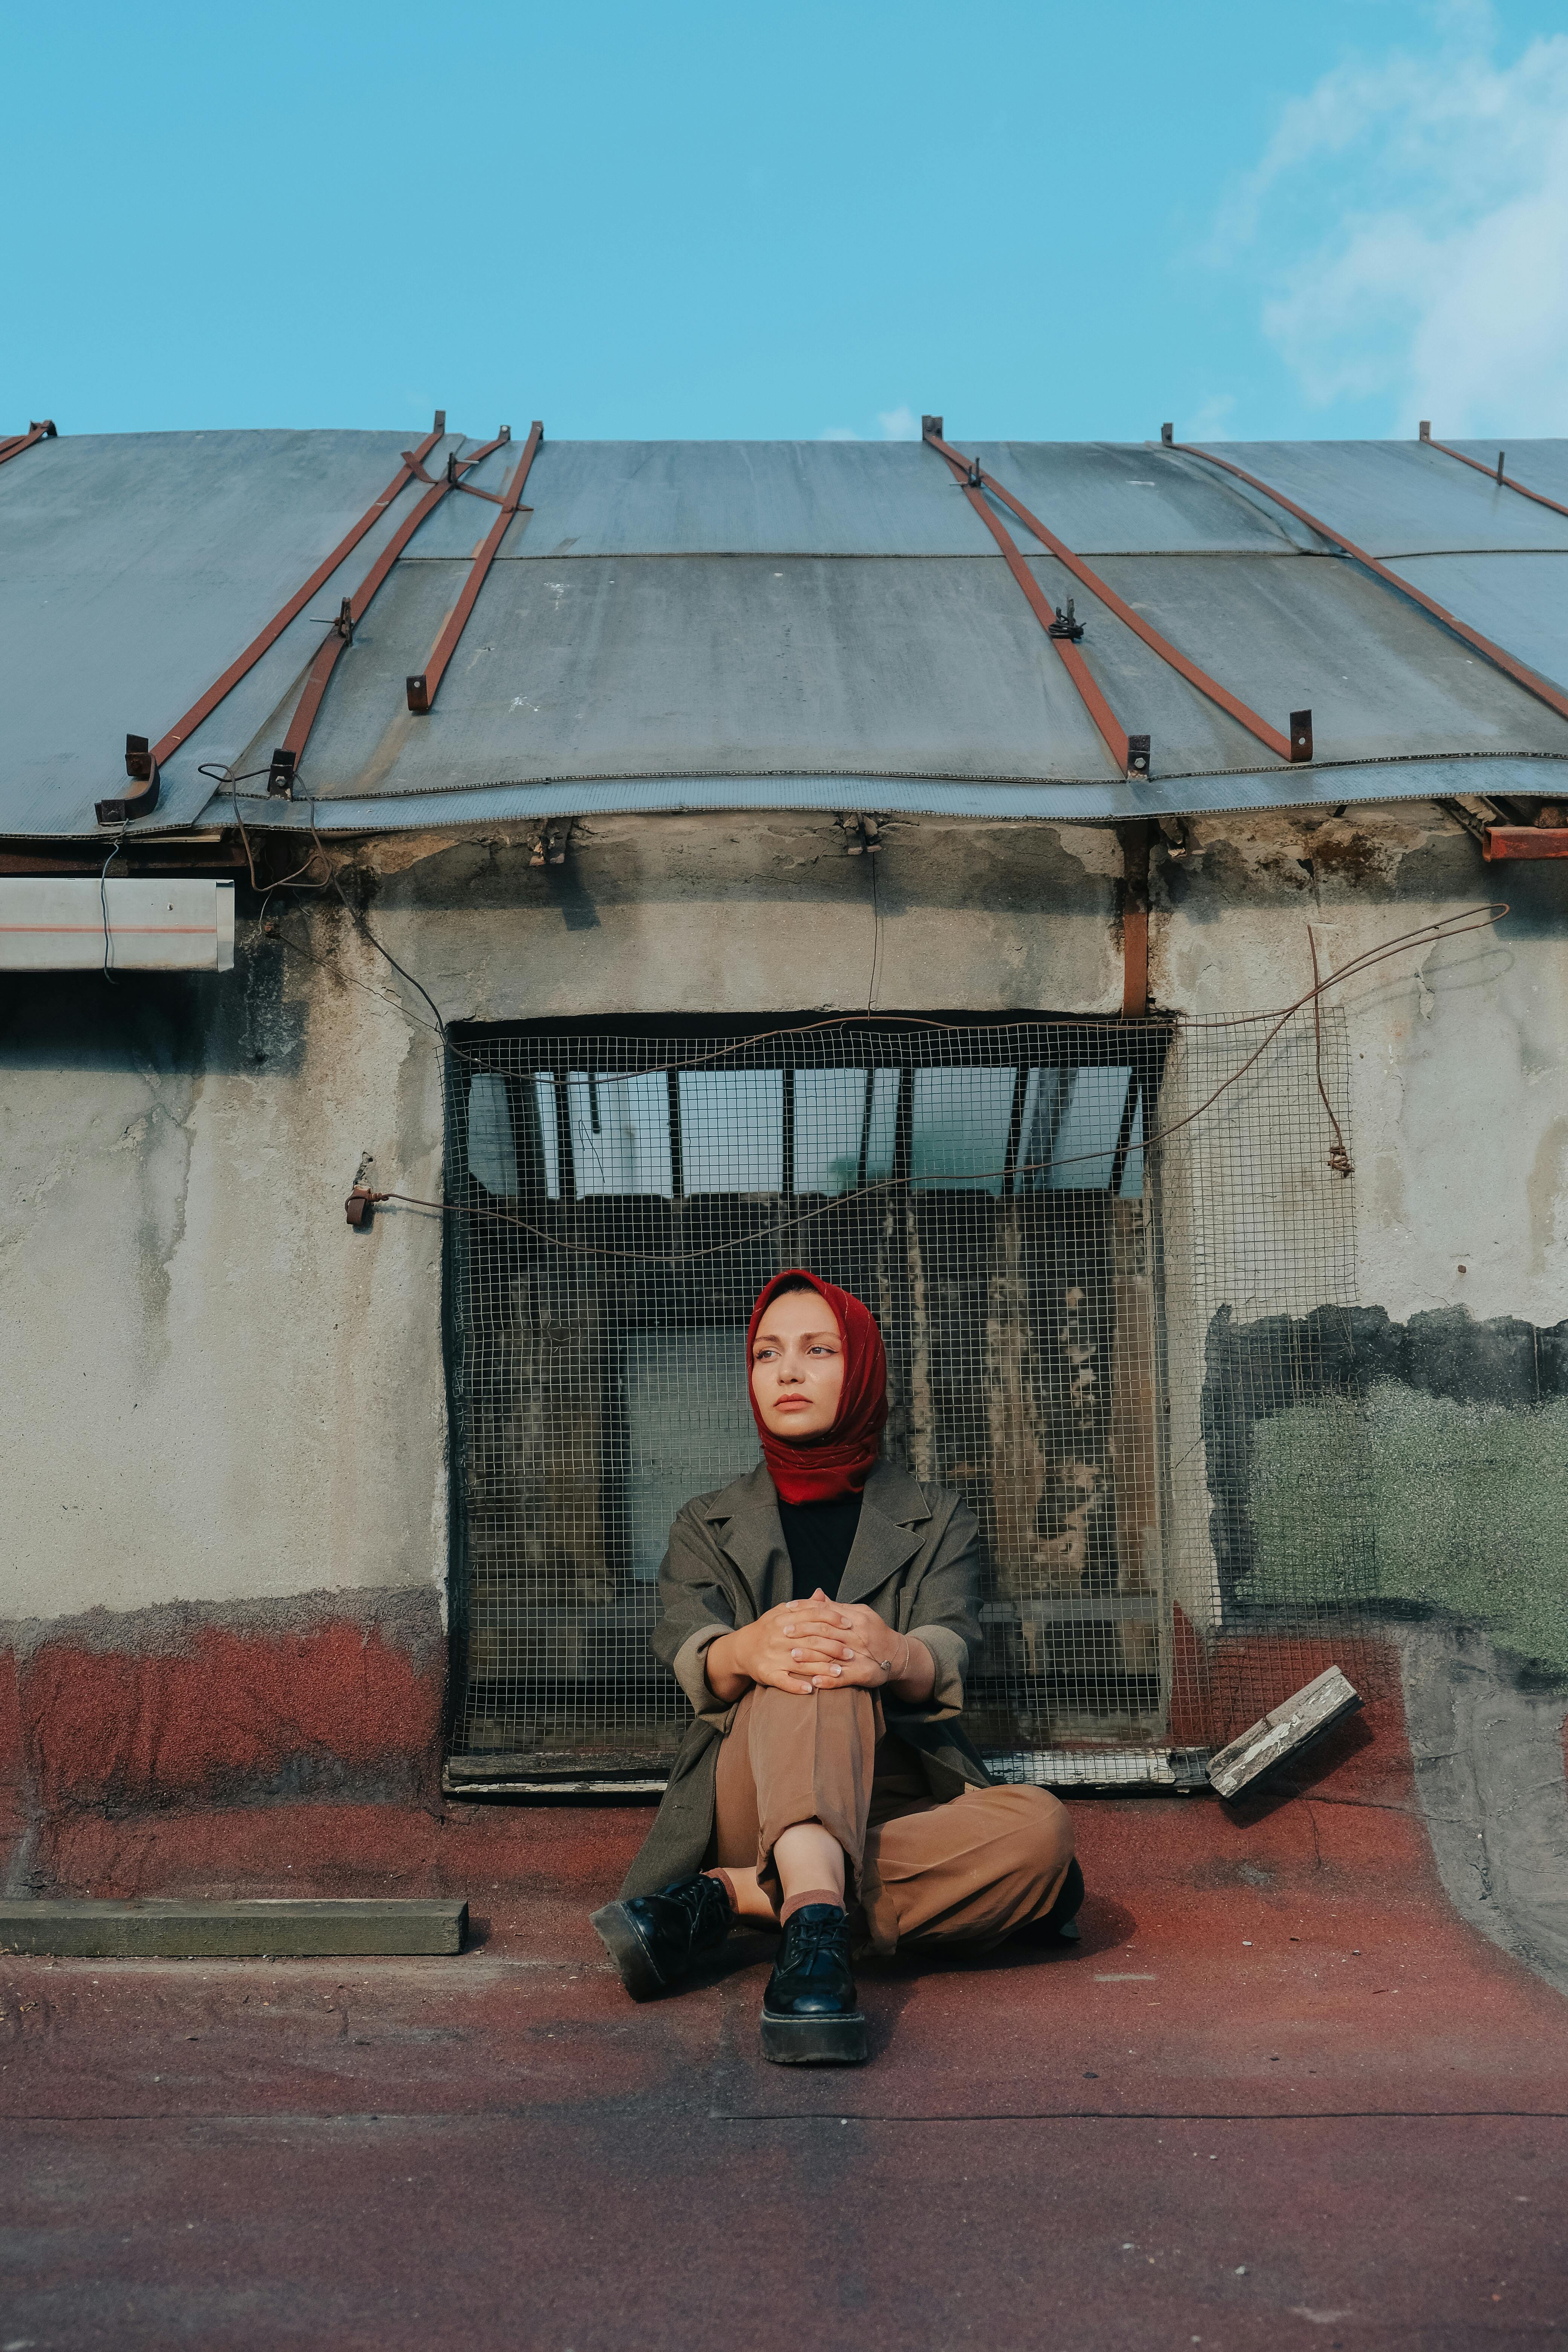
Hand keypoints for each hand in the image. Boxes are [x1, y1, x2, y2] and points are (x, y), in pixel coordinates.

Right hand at [708, 1595, 857, 1698]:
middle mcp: (779, 1636)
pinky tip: (811, 1690)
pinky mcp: (767, 1673)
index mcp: (784, 1618)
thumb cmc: (768, 1629)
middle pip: (810, 1640)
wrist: (742, 1648)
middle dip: (833, 1647)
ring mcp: (773, 1656)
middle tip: (851, 1653)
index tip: (849, 1625)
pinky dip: (797, 1686)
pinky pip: (783, 1681)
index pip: (812, 1615)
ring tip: (839, 1672)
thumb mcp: (781, 1613)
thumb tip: (821, 1594)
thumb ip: (803, 1606)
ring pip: (801, 1662)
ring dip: (821, 1668)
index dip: (832, 1619)